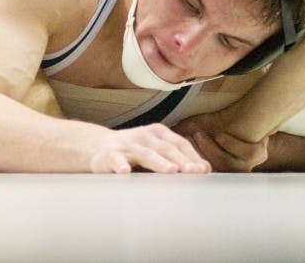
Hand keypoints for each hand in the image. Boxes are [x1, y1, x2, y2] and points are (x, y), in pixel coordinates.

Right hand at [91, 123, 211, 173]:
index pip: (179, 143)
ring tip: (171, 171)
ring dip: (158, 162)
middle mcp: (144, 136)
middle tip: (193, 172)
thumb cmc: (134, 151)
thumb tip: (206, 168)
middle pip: (165, 148)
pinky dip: (120, 164)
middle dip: (180, 160)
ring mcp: (127, 144)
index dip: (191, 156)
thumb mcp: (158, 150)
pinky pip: (116, 159)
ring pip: (144, 153)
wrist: (98, 147)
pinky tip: (125, 171)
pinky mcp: (110, 154)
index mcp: (158, 133)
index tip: (203, 170)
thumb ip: (180, 158)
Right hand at [173, 112, 267, 171]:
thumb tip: (157, 145)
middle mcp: (234, 167)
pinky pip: (242, 153)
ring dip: (211, 148)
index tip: (175, 155)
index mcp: (219, 165)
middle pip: (213, 170)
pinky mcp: (257, 153)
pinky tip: (221, 135)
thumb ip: (179, 137)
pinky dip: (230, 143)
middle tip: (184, 143)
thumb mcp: (193, 128)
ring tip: (200, 134)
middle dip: (196, 157)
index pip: (202, 170)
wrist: (244, 109)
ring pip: (226, 163)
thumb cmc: (218, 120)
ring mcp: (247, 162)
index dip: (188, 164)